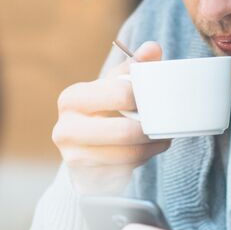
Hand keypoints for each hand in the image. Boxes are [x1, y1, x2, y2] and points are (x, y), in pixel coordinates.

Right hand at [53, 41, 170, 194]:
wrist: (82, 146)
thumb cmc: (103, 109)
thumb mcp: (114, 85)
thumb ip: (134, 66)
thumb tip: (153, 49)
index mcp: (71, 98)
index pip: (120, 95)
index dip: (145, 97)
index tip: (157, 98)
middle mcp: (65, 129)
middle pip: (124, 132)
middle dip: (150, 129)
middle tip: (165, 125)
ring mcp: (72, 159)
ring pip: (128, 155)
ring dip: (151, 147)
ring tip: (162, 138)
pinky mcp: (85, 180)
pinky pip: (124, 173)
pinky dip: (141, 162)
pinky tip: (146, 151)